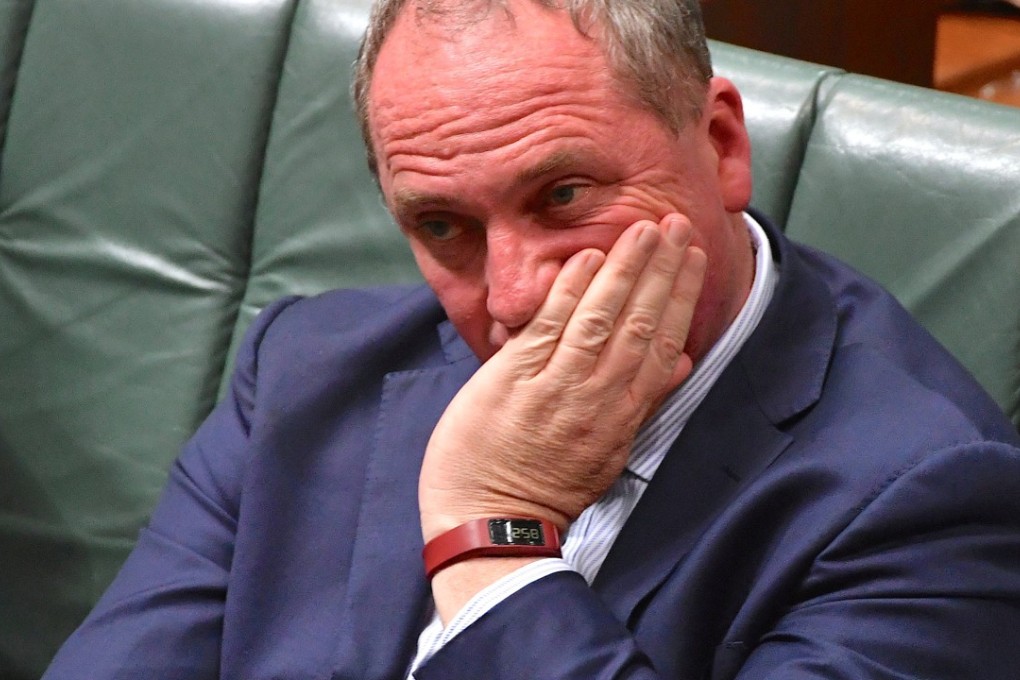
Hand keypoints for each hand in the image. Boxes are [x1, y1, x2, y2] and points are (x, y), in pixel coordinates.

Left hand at [419, 214, 706, 540]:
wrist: (487, 522)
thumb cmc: (545, 488)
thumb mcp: (608, 455)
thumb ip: (642, 404)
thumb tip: (682, 361)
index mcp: (622, 416)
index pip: (663, 346)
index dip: (680, 298)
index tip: (692, 260)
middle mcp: (596, 398)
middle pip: (639, 324)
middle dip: (661, 272)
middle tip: (677, 226)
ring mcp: (555, 387)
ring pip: (601, 319)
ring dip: (624, 270)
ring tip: (643, 230)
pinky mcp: (513, 379)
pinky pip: (549, 328)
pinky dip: (570, 291)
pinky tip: (587, 257)